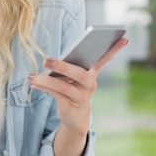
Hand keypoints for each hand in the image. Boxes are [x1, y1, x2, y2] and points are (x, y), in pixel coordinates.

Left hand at [28, 36, 127, 155]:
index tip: (123, 38)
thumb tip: (50, 60)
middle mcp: (90, 84)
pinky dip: (43, 87)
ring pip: (63, 87)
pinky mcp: (70, 106)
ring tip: (32, 76)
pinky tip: (33, 83)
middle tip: (45, 60)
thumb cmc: (73, 89)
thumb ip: (69, 65)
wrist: (75, 116)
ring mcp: (81, 96)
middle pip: (79, 74)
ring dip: (46, 80)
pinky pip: (56, 95)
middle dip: (62, 66)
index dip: (114, 49)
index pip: (104, 59)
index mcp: (92, 72)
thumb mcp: (74, 76)